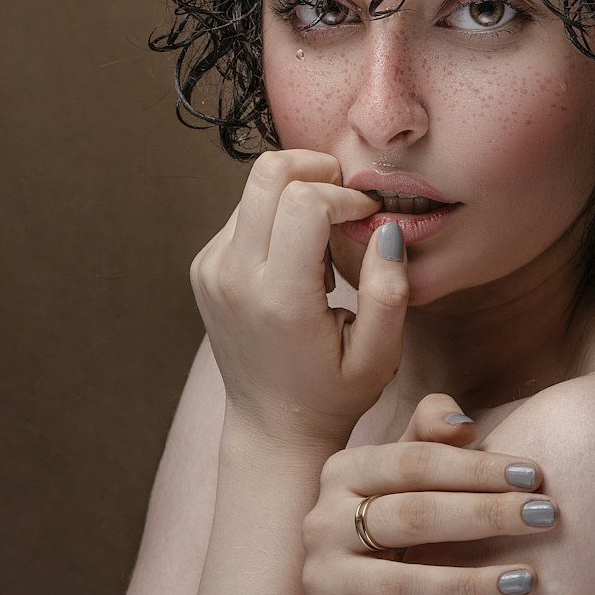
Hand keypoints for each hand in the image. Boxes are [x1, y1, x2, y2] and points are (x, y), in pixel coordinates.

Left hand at [190, 149, 407, 446]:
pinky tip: (298, 256)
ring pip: (254, 188)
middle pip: (268, 173)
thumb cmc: (334, 393)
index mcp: (279, 298)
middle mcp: (234, 277)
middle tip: (346, 198)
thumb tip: (387, 228)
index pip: (304, 201)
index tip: (367, 214)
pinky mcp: (203, 268)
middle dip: (316, 169)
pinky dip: (275, 216)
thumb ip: (390, 291)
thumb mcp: (380, 355)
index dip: (346, 195)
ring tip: (323, 239)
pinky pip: (242, 213)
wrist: (273, 426)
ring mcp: (211, 270)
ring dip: (296, 195)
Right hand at [300, 393, 556, 594]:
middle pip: (413, 516)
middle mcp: (324, 522)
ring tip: (526, 580)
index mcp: (345, 471)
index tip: (535, 475)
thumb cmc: (391, 516)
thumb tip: (463, 425)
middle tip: (547, 517)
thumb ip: (430, 434)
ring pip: (398, 585)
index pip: (416, 462)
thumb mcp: (403, 467)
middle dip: (486, 515)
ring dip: (468, 583)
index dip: (477, 467)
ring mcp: (321, 579)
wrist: (338, 593)